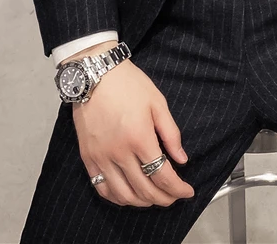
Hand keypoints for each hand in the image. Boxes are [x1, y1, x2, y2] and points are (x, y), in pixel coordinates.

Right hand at [69, 45, 194, 206]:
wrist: (95, 74)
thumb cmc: (127, 84)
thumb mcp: (157, 102)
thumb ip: (171, 133)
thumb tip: (182, 159)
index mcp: (139, 138)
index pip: (162, 176)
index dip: (178, 189)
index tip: (187, 191)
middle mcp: (119, 152)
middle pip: (145, 190)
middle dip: (164, 198)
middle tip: (175, 196)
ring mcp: (101, 157)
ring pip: (123, 195)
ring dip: (142, 202)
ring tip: (155, 198)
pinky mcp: (88, 158)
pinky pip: (102, 188)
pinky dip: (117, 198)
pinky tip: (128, 195)